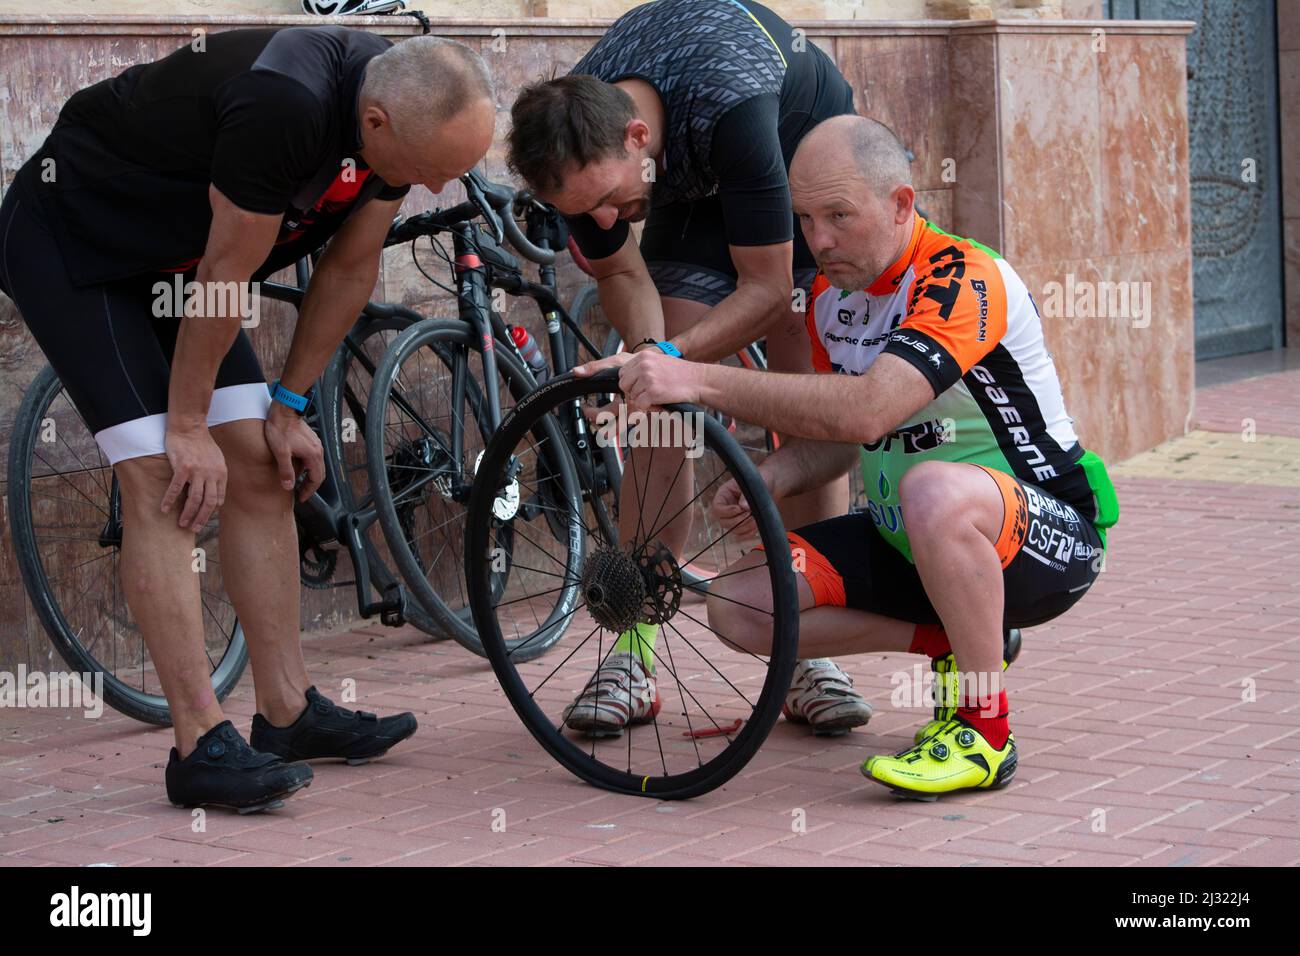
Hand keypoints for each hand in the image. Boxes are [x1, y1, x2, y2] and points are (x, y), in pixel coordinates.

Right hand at [162, 424, 226, 531]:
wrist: (189, 427)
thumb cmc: (202, 443)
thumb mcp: (217, 459)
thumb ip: (216, 475)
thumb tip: (213, 491)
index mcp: (221, 473)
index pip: (218, 499)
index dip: (211, 512)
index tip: (203, 519)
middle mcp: (211, 474)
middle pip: (208, 503)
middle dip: (201, 518)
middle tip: (193, 529)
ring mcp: (197, 471)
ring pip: (194, 499)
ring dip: (188, 514)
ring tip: (182, 524)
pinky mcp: (182, 467)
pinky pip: (176, 488)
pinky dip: (170, 500)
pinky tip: (164, 509)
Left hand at [264, 406, 324, 501]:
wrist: (284, 409)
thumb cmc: (281, 429)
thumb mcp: (281, 452)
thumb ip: (286, 470)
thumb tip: (288, 487)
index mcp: (313, 456)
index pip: (316, 480)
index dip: (309, 491)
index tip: (301, 498)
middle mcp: (318, 451)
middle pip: (319, 474)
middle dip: (310, 486)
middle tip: (300, 494)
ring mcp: (316, 444)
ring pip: (316, 466)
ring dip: (309, 476)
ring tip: (297, 481)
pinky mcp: (311, 440)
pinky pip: (313, 457)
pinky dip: (307, 466)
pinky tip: (297, 466)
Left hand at [576, 350, 703, 412]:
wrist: (700, 380)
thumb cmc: (680, 378)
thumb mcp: (658, 367)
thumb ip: (638, 373)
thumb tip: (623, 388)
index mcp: (642, 357)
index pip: (612, 363)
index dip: (592, 368)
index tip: (576, 372)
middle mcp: (642, 364)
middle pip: (622, 385)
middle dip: (632, 393)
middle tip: (649, 393)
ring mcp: (647, 376)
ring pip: (631, 397)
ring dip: (643, 401)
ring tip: (660, 395)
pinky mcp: (652, 390)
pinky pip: (640, 405)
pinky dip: (650, 407)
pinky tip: (662, 400)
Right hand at [710, 476, 756, 539]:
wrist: (772, 484)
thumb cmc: (761, 478)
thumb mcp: (754, 482)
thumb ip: (746, 494)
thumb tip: (743, 506)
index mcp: (724, 494)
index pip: (717, 507)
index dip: (726, 511)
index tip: (739, 508)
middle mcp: (727, 506)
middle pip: (723, 521)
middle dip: (738, 520)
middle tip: (750, 514)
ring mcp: (734, 517)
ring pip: (733, 530)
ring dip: (746, 527)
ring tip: (756, 518)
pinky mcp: (743, 524)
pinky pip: (741, 535)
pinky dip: (749, 533)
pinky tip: (756, 525)